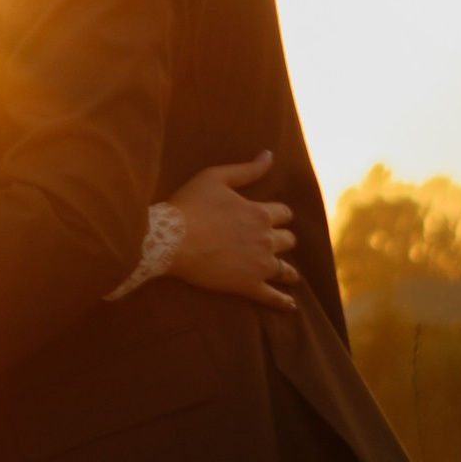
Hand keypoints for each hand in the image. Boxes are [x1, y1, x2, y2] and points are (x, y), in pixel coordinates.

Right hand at [166, 152, 298, 311]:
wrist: (170, 240)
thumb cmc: (189, 205)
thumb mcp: (216, 178)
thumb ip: (247, 169)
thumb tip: (269, 155)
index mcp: (261, 213)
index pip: (284, 213)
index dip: (278, 214)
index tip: (271, 217)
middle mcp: (266, 239)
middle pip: (288, 240)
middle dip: (281, 239)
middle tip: (271, 242)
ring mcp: (260, 265)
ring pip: (286, 268)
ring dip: (287, 270)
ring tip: (289, 275)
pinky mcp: (248, 286)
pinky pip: (273, 297)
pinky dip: (283, 301)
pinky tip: (290, 305)